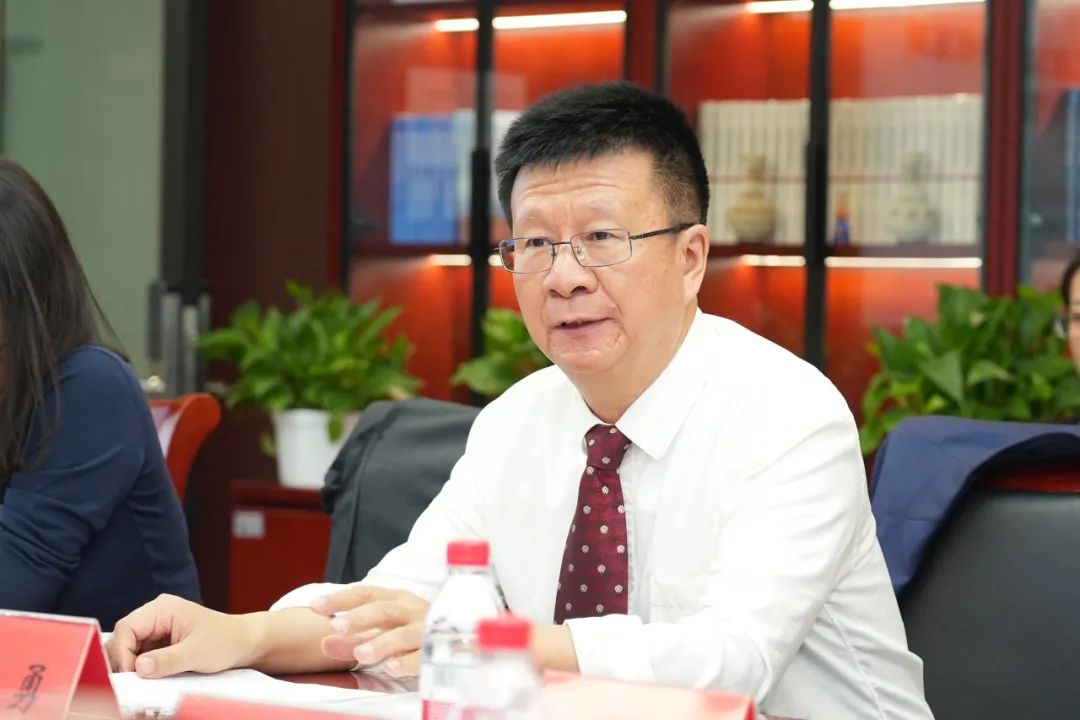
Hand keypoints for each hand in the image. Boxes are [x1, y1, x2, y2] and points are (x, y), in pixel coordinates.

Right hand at [107, 594, 257, 677]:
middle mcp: (156, 614)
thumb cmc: (225, 641)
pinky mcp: (160, 641)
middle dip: (123, 659)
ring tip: (141, 681)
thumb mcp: (196, 653)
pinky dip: (140, 666)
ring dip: (131, 664)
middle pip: (123, 637)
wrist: (243, 643)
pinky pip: (139, 654)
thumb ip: (167, 660)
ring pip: (129, 647)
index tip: (128, 674)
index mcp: (163, 608)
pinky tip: (148, 676)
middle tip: (131, 682)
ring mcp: (157, 627)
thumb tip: (139, 667)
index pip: (126, 628)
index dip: (121, 652)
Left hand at [309, 586, 428, 676]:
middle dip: (359, 617)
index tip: (315, 606)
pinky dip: (406, 662)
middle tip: (336, 626)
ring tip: (359, 654)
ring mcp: (426, 630)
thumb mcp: (383, 629)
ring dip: (380, 643)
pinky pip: (422, 657)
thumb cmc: (412, 630)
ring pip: (403, 634)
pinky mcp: (437, 651)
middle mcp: (411, 610)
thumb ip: (353, 637)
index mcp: (396, 599)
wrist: (459, 636)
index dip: (341, 598)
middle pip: (384, 609)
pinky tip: (390, 668)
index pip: (365, 594)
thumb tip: (324, 643)